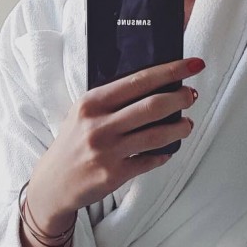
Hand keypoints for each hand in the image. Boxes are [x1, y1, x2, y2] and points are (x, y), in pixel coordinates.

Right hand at [27, 57, 204, 230]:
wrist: (54, 182)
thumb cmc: (74, 140)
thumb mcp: (83, 112)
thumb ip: (112, 99)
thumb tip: (155, 85)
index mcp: (92, 102)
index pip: (138, 80)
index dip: (170, 71)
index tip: (192, 64)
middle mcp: (99, 125)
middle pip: (152, 106)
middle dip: (180, 98)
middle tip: (191, 95)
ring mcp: (107, 151)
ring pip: (157, 135)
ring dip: (180, 128)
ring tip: (187, 124)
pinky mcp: (113, 175)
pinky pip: (150, 161)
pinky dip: (164, 154)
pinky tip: (168, 149)